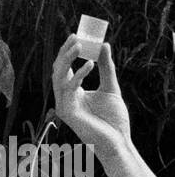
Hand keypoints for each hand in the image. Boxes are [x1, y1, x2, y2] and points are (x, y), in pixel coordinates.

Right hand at [52, 35, 131, 160]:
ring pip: (59, 76)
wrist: (118, 140)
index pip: (65, 68)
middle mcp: (64, 97)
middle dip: (65, 52)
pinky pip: (69, 89)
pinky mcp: (66, 112)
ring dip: (68, 59)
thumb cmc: (113, 119)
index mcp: (72, 92)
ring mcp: (63, 105)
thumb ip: (106, 68)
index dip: (68, 51)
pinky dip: (79, 75)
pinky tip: (90, 65)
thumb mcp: (110, 87)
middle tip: (75, 37)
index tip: (76, 35)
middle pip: (58, 69)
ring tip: (80, 45)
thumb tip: (104, 46)